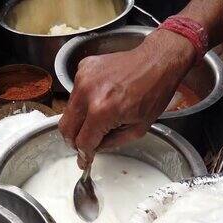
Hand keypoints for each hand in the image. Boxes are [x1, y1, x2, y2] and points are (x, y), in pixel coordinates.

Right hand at [58, 29, 195, 168]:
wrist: (156, 61)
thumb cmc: (153, 93)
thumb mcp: (138, 129)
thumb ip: (111, 142)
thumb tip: (93, 148)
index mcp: (102, 111)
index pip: (83, 141)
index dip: (84, 155)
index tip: (84, 161)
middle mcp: (87, 93)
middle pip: (66, 128)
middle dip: (74, 141)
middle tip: (85, 145)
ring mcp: (82, 78)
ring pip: (68, 110)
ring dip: (79, 120)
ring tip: (97, 118)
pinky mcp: (83, 68)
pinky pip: (75, 92)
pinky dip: (84, 100)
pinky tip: (101, 97)